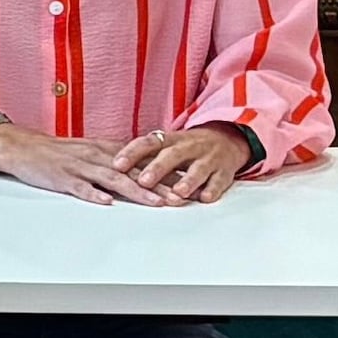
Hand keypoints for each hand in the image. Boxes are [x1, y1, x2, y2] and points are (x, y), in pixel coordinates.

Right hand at [0, 124, 180, 206]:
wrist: (22, 147)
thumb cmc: (58, 153)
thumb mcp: (91, 153)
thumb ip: (116, 162)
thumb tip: (143, 173)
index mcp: (107, 150)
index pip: (143, 162)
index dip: (166, 174)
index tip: (188, 185)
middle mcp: (98, 156)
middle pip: (134, 172)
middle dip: (160, 186)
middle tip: (182, 198)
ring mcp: (80, 166)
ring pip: (113, 179)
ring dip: (136, 192)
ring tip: (155, 203)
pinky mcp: (62, 177)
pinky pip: (79, 186)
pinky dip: (93, 194)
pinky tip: (106, 202)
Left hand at [107, 125, 255, 205]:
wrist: (227, 139)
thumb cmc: (187, 147)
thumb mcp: (166, 147)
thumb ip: (143, 157)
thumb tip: (110, 168)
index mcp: (170, 139)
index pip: (148, 142)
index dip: (132, 153)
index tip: (116, 165)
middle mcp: (189, 146)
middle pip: (173, 155)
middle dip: (158, 168)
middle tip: (143, 181)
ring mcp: (208, 158)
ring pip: (198, 168)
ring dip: (187, 181)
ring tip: (177, 193)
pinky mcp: (224, 171)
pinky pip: (219, 180)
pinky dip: (213, 189)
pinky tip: (205, 198)